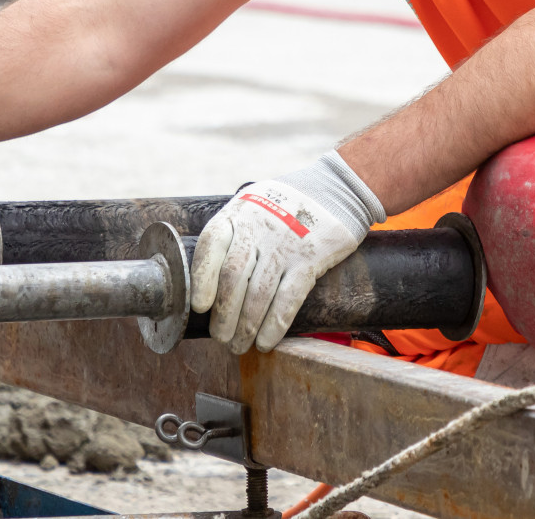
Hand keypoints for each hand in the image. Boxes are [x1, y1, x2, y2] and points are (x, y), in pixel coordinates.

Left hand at [189, 152, 381, 353]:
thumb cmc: (284, 203)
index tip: (199, 306)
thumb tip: (206, 279)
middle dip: (224, 314)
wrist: (335, 188)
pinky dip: (275, 324)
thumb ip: (232, 233)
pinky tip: (266, 341)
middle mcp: (259, 227)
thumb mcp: (252, 204)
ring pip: (259, 293)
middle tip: (220, 337)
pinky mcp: (310, 258)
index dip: (203, 278)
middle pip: (234, 277)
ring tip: (239, 345)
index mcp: (238, 213)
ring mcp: (285, 244)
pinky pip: (289, 298)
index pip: (211, 245)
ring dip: (246, 326)